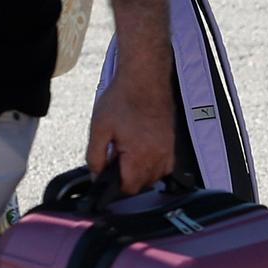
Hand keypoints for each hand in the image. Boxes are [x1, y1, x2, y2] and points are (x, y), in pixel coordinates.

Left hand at [86, 60, 176, 189]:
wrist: (145, 79)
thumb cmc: (123, 99)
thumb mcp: (99, 129)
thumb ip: (95, 158)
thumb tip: (97, 176)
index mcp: (139, 156)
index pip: (128, 188)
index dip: (114, 185)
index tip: (108, 173)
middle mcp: (158, 156)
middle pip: (142, 184)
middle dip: (127, 176)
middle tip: (116, 155)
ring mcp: (168, 150)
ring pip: (154, 176)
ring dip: (140, 171)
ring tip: (129, 149)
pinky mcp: (172, 143)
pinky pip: (165, 165)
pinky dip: (153, 163)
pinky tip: (142, 149)